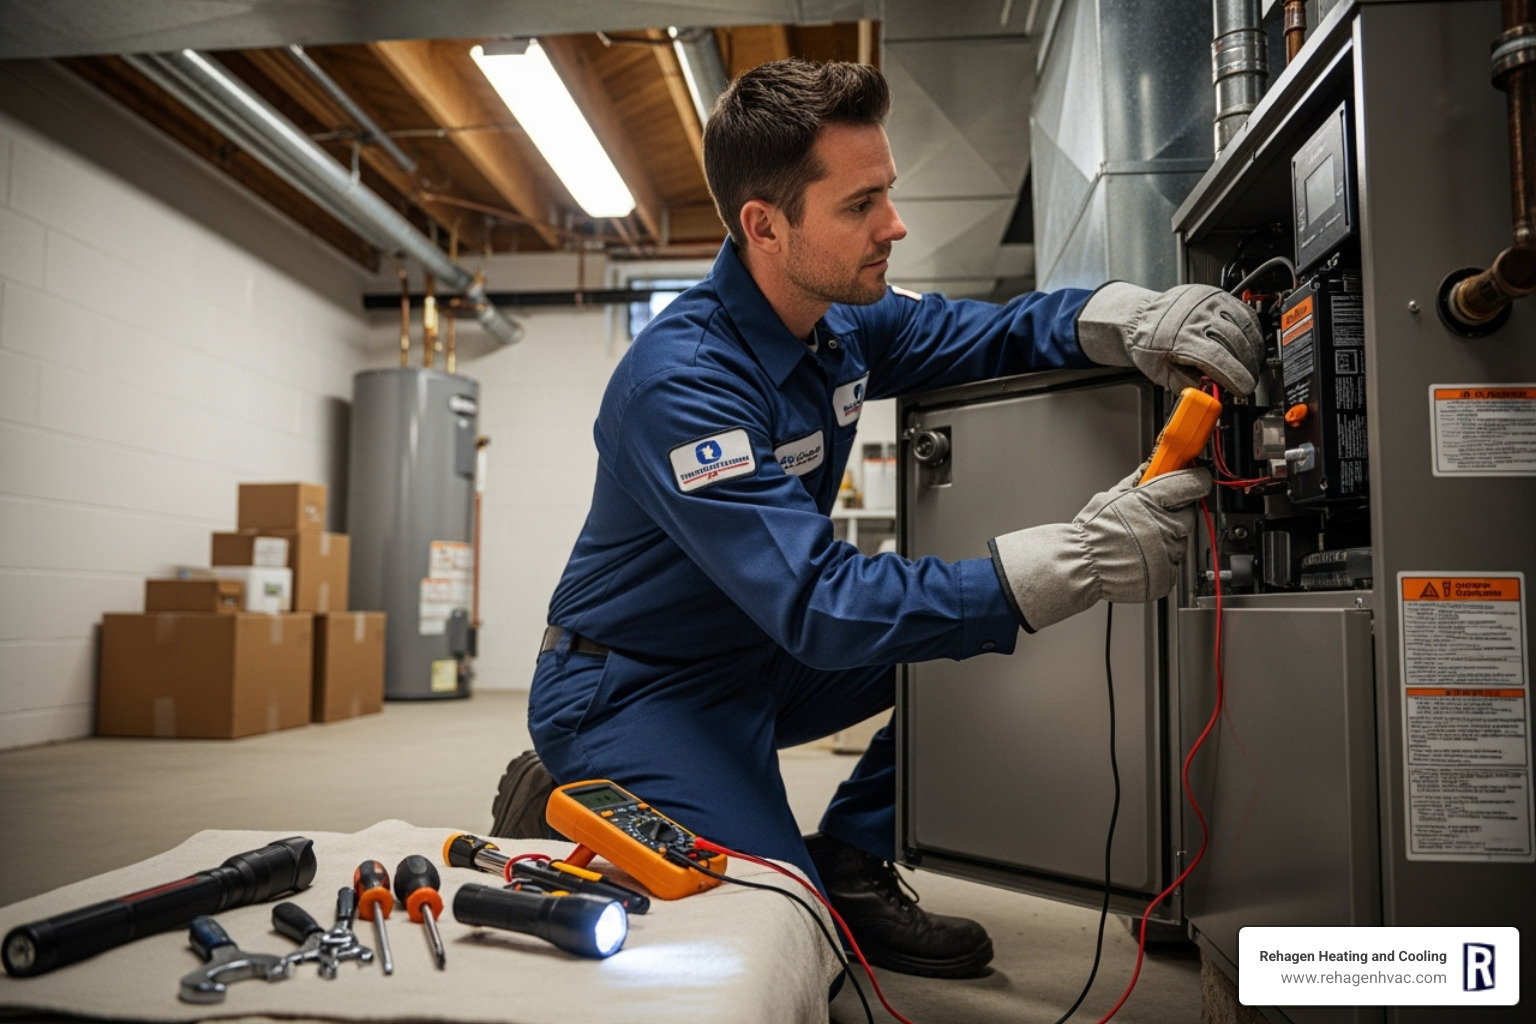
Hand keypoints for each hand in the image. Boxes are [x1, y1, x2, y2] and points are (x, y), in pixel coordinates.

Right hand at [988, 464, 1210, 630]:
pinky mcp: (1166, 574)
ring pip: (1179, 542)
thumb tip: (1149, 468)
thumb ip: (1136, 481)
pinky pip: (1172, 564)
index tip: (1197, 480)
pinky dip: (1160, 562)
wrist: (1080, 565)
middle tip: (1151, 519)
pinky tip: (1140, 557)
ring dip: (1165, 540)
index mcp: (1151, 500)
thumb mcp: (1111, 496)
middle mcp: (1164, 526)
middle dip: (1175, 515)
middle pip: (1188, 515)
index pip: (1192, 484)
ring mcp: (1167, 552)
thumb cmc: (1091, 533)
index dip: (1196, 481)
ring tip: (1138, 542)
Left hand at [1077, 282, 1263, 394]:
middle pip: (1235, 343)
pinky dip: (1252, 334)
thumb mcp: (1160, 373)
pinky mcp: (1218, 295)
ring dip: (1253, 351)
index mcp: (1180, 337)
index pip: (1216, 358)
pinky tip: (1249, 348)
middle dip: (1246, 367)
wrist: (1141, 316)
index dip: (1235, 376)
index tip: (1243, 389)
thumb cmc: (1149, 344)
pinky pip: (1245, 315)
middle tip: (1247, 382)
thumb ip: (1186, 386)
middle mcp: (1197, 316)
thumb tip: (1209, 398)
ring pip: (1244, 328)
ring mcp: (1210, 302)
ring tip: (1250, 367)